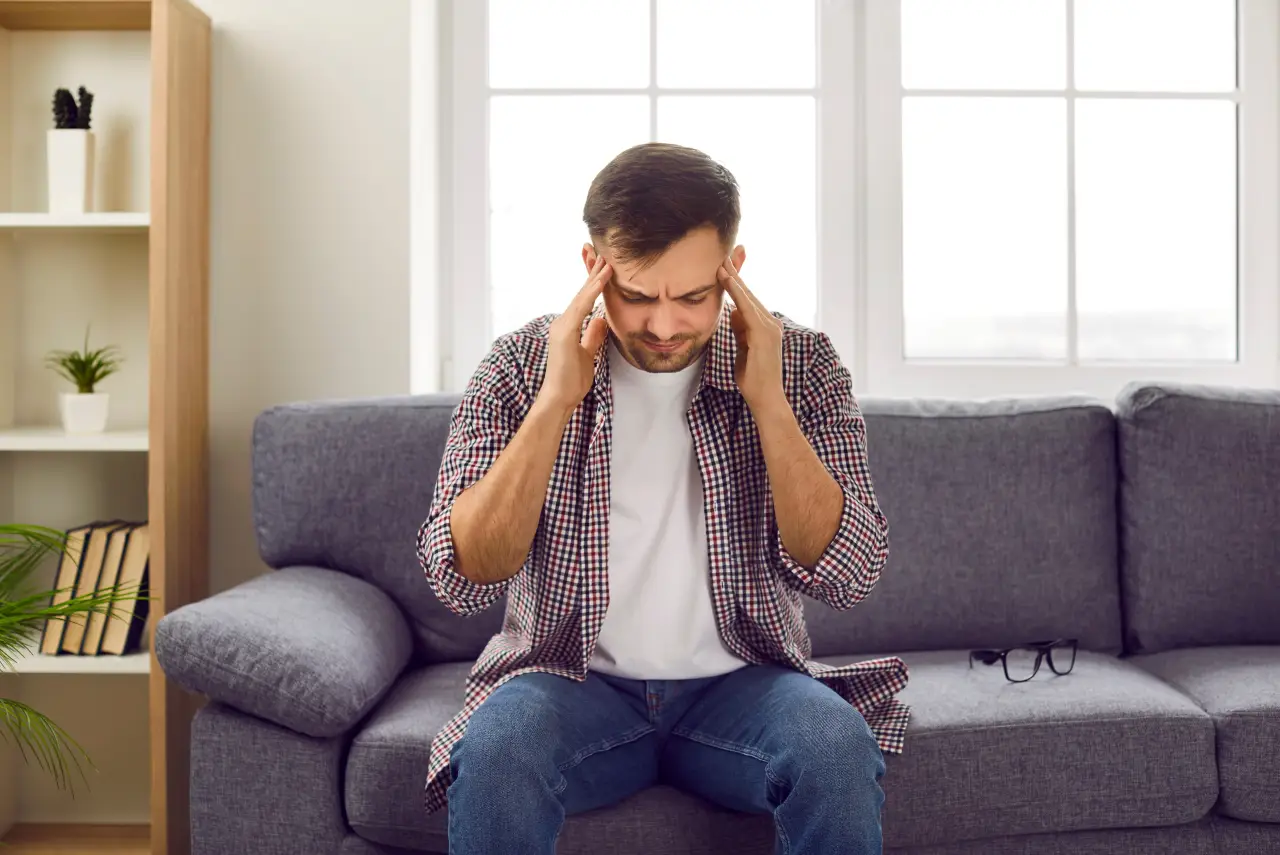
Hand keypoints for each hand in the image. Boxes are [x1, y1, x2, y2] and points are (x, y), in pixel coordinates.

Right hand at [540, 255, 610, 415]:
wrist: (559, 398)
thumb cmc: (571, 381)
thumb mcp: (588, 355)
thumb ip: (592, 336)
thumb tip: (601, 320)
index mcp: (567, 327)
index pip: (583, 301)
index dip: (593, 283)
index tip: (603, 267)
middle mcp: (562, 322)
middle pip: (581, 294)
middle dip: (592, 272)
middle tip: (602, 252)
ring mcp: (561, 326)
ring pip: (582, 297)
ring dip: (595, 278)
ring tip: (607, 261)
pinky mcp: (564, 332)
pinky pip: (582, 308)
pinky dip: (593, 292)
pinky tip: (602, 280)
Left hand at [718, 255, 783, 410]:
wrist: (765, 397)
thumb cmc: (753, 376)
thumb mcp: (743, 347)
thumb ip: (740, 329)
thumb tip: (732, 314)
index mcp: (766, 325)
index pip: (749, 299)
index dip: (738, 281)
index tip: (727, 265)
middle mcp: (771, 322)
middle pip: (749, 293)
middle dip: (736, 273)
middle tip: (724, 255)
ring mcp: (770, 327)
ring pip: (748, 297)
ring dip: (734, 279)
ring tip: (721, 262)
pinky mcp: (764, 333)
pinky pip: (747, 307)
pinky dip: (736, 292)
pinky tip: (726, 280)